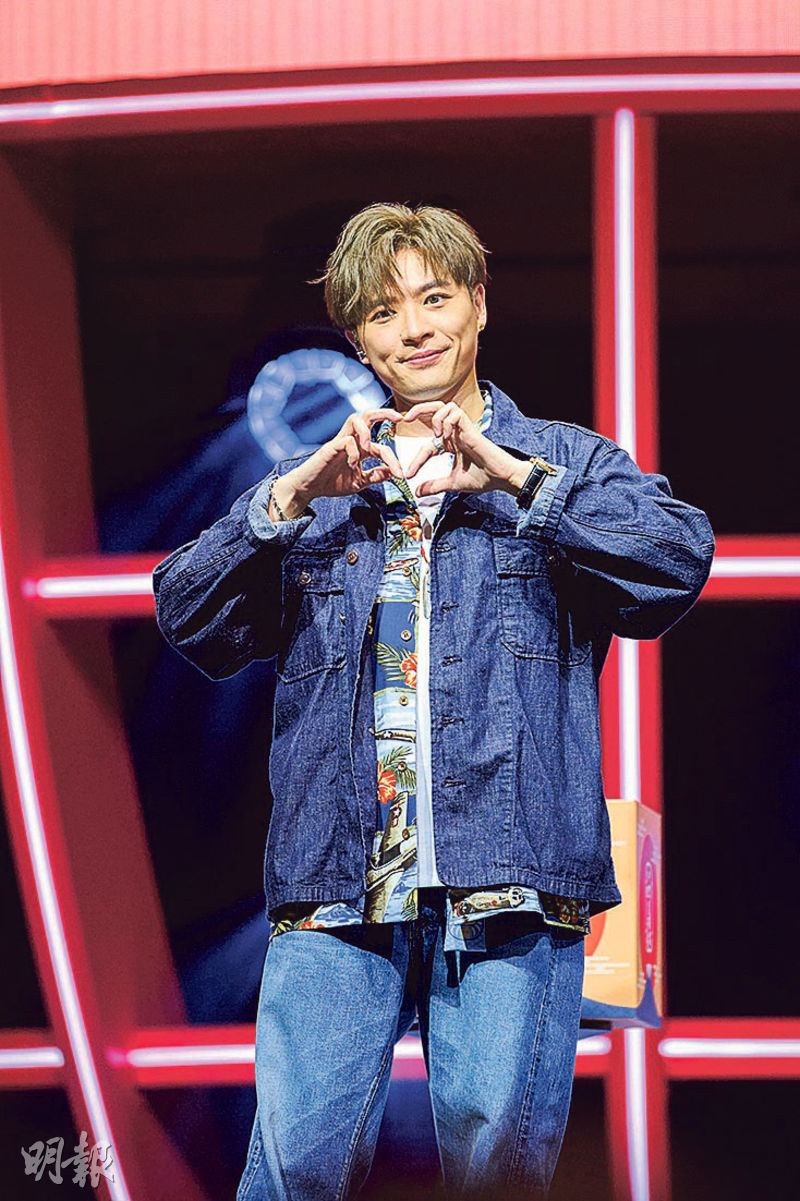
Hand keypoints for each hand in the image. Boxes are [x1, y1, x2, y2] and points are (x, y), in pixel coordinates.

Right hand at [270, 407, 404, 517]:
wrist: (309, 488)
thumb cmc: (332, 483)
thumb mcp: (359, 482)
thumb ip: (375, 476)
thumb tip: (394, 473)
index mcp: (359, 448)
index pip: (381, 444)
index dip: (394, 458)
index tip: (401, 473)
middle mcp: (351, 440)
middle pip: (368, 416)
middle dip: (385, 412)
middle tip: (400, 417)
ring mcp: (340, 441)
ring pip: (355, 419)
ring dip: (367, 431)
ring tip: (369, 448)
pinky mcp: (330, 447)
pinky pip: (346, 441)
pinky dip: (354, 452)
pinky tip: (352, 466)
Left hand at [401, 401, 527, 497]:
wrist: (500, 478)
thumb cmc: (482, 478)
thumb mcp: (452, 483)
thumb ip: (435, 485)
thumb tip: (418, 492)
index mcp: (451, 444)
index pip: (428, 444)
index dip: (416, 458)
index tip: (409, 474)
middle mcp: (456, 433)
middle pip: (435, 409)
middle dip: (418, 409)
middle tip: (405, 418)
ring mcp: (463, 429)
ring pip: (445, 406)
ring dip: (435, 416)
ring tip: (436, 435)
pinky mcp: (471, 428)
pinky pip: (456, 413)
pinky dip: (448, 421)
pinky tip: (447, 437)